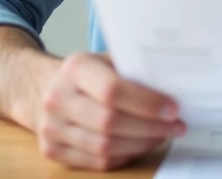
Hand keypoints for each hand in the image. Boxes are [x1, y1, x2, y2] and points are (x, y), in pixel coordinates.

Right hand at [32, 52, 185, 170]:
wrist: (45, 88)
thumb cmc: (88, 73)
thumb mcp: (107, 59)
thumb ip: (134, 69)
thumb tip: (174, 83)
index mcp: (75, 68)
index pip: (112, 90)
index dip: (145, 103)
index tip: (172, 109)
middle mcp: (57, 98)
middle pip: (109, 122)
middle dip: (150, 127)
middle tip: (176, 126)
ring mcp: (51, 127)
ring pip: (104, 146)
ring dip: (141, 144)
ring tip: (162, 135)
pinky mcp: (51, 150)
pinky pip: (97, 161)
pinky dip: (125, 155)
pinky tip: (141, 145)